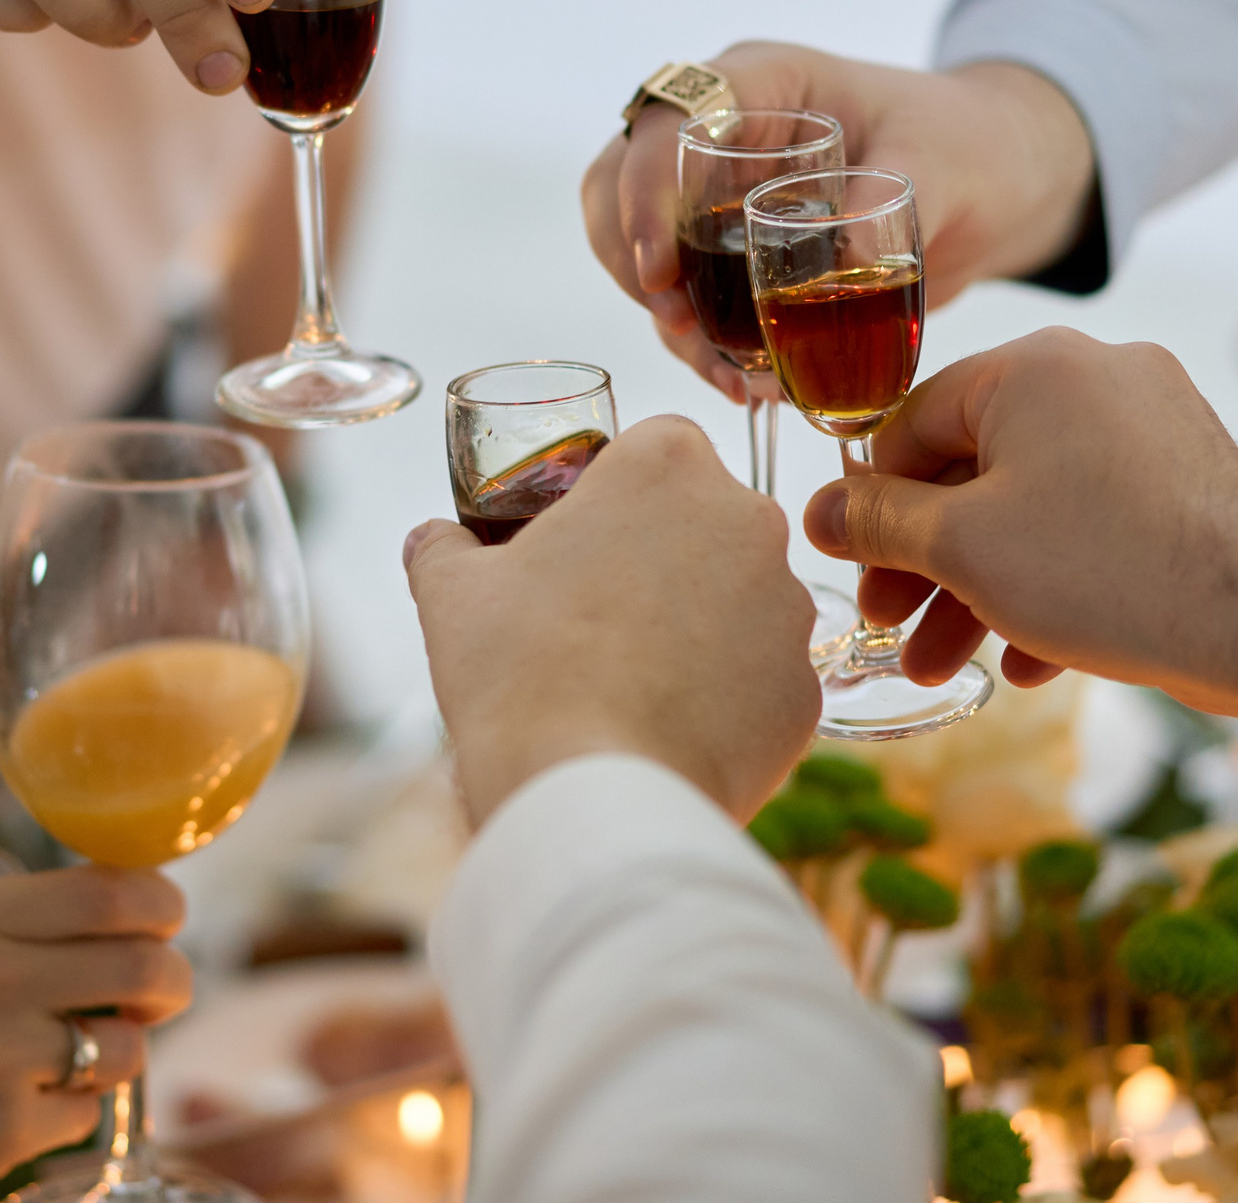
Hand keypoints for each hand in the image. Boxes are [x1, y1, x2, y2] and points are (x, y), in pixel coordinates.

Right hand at [0, 868, 189, 1200]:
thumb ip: (34, 920)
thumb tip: (144, 908)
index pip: (119, 893)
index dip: (163, 909)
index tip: (165, 924)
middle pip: (148, 966)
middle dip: (171, 984)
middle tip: (159, 995)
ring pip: (130, 1048)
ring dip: (117, 1056)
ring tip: (66, 1058)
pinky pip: (87, 1115)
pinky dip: (67, 1115)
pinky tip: (14, 1109)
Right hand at [402, 416, 818, 824]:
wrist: (592, 793)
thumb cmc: (520, 673)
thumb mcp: (453, 595)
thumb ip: (443, 549)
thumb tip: (432, 540)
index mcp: (665, 468)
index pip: (657, 445)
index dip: (619, 490)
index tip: (585, 536)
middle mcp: (747, 520)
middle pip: (708, 519)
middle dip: (665, 556)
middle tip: (601, 611)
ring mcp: (788, 607)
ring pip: (743, 598)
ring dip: (700, 625)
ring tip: (633, 680)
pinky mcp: (805, 690)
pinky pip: (764, 678)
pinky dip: (726, 698)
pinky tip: (670, 729)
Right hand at [581, 45, 1096, 400]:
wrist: (1001, 182)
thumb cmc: (971, 143)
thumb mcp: (939, 165)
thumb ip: (885, 207)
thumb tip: (837, 274)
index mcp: (763, 82)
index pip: (667, 118)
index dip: (644, 191)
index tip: (659, 270)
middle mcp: (723, 131)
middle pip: (618, 184)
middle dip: (630, 261)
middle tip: (678, 326)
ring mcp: (719, 192)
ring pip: (640, 248)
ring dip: (667, 318)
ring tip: (730, 375)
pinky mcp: (733, 250)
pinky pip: (687, 297)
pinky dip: (702, 345)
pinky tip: (745, 383)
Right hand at [798, 328, 1237, 703]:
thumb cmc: (1107, 570)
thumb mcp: (962, 547)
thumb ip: (878, 523)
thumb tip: (818, 511)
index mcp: (1033, 366)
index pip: (914, 423)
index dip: (872, 505)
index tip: (854, 567)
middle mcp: (1096, 376)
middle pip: (974, 469)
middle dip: (927, 563)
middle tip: (894, 627)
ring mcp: (1151, 427)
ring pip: (1033, 506)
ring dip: (981, 586)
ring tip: (947, 665)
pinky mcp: (1188, 481)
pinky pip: (1094, 524)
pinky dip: (1052, 583)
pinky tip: (1030, 659)